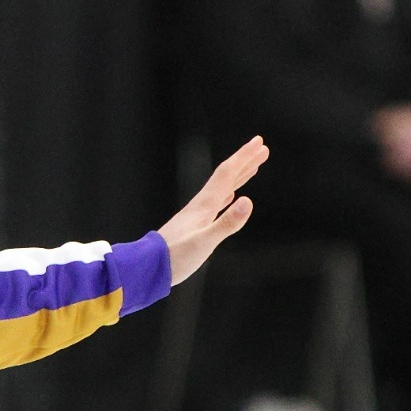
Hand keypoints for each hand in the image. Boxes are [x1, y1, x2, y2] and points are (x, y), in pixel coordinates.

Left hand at [159, 136, 264, 283]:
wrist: (147, 268)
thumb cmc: (175, 257)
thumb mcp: (204, 242)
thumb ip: (227, 223)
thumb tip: (248, 201)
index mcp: (204, 206)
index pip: (227, 174)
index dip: (244, 157)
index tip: (260, 142)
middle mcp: (200, 205)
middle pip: (226, 177)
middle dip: (245, 162)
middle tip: (262, 148)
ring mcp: (196, 215)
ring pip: (222, 189)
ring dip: (238, 177)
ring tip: (251, 168)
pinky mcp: (194, 226)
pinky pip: (215, 204)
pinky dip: (226, 196)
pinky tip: (229, 197)